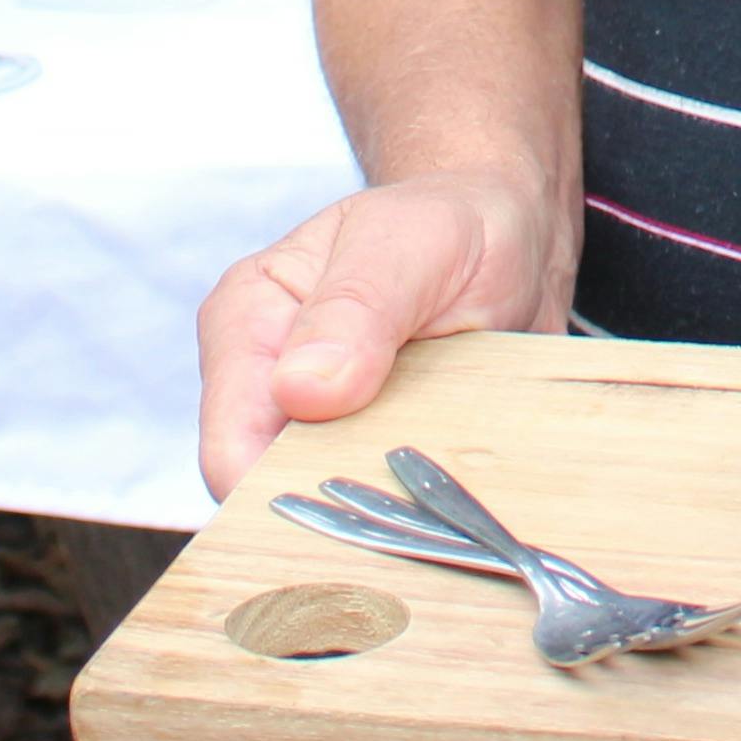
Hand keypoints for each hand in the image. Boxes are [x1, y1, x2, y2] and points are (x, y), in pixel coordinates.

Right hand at [193, 168, 567, 496]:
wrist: (510, 236)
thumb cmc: (448, 221)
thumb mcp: (409, 243)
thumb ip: (357, 306)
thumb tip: (300, 389)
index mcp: (247, 321)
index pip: (229, 445)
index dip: (277, 492)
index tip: (354, 505)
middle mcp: (268, 384)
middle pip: (272, 494)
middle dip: (337, 512)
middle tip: (413, 515)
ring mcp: (321, 428)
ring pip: (331, 512)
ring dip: (385, 518)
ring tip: (443, 504)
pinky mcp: (373, 456)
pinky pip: (382, 511)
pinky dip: (416, 516)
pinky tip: (454, 504)